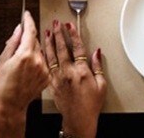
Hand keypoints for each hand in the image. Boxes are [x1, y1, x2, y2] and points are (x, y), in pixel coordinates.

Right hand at [0, 11, 49, 137]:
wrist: (9, 106)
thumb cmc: (1, 86)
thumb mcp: (2, 60)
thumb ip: (13, 42)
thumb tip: (19, 29)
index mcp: (25, 55)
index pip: (30, 30)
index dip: (29, 20)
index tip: (27, 15)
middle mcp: (38, 61)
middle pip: (35, 41)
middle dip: (27, 40)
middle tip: (16, 49)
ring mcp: (44, 69)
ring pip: (40, 52)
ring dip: (32, 52)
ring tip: (20, 65)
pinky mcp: (47, 77)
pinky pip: (43, 63)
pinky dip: (36, 62)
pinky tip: (26, 71)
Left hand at [43, 20, 105, 137]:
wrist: (78, 120)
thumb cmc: (91, 105)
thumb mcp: (102, 85)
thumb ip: (98, 66)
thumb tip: (96, 52)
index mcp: (82, 71)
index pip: (77, 48)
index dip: (73, 34)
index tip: (69, 26)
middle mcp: (68, 73)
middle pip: (61, 48)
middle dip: (58, 34)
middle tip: (55, 23)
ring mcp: (58, 78)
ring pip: (51, 56)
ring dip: (48, 43)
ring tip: (46, 32)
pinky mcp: (52, 84)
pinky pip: (47, 67)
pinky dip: (44, 57)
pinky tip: (42, 51)